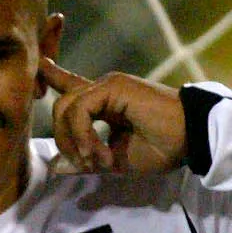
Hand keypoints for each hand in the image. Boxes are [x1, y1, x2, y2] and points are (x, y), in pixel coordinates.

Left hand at [46, 65, 185, 174]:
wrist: (191, 140)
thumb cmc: (161, 149)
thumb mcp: (114, 159)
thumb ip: (84, 159)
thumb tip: (55, 166)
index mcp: (104, 102)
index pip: (69, 86)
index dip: (52, 76)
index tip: (40, 66)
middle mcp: (103, 89)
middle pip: (60, 107)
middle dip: (64, 140)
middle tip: (88, 164)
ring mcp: (108, 85)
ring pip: (65, 108)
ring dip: (75, 141)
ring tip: (98, 160)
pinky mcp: (113, 86)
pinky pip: (80, 110)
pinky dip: (83, 135)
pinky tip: (99, 152)